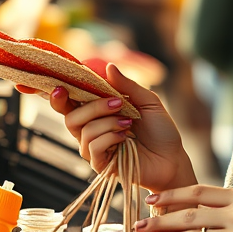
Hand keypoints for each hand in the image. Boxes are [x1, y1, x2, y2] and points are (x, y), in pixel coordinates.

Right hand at [16, 64, 195, 193]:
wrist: (172, 157)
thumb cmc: (160, 130)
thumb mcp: (147, 101)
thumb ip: (127, 86)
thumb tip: (109, 67)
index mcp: (98, 114)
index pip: (70, 104)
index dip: (60, 96)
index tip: (60, 87)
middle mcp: (91, 130)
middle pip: (71, 117)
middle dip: (94, 107)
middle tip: (118, 104)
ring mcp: (94, 149)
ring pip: (84, 131)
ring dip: (108, 122)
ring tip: (129, 123)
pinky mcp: (101, 164)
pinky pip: (93, 147)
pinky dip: (110, 137)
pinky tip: (125, 137)